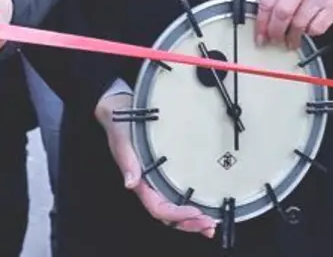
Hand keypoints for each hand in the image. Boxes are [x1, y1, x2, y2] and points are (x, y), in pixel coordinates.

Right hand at [94, 90, 216, 237]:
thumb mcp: (121, 138)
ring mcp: (160, 180)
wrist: (122, 107)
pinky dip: (195, 204)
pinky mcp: (168, 171)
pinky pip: (181, 193)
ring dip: (194, 219)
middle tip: (210, 225)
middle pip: (170, 215)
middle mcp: (151, 185)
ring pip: (176, 208)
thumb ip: (126, 160)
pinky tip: (208, 208)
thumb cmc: (121, 123)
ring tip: (211, 224)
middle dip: (190, 223)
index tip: (195, 212)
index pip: (158, 207)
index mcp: (139, 181)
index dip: (176, 214)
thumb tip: (130, 183)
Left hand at [255, 0, 332, 48]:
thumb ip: (270, 3)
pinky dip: (309, 33)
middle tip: (274, 40)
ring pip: (299, 24)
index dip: (261, 24)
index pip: (268, 2)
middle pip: (283, 13)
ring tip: (289, 40)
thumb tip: (260, 30)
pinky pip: (316, 28)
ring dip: (291, 37)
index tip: (260, 37)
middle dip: (275, 31)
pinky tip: (306, 29)